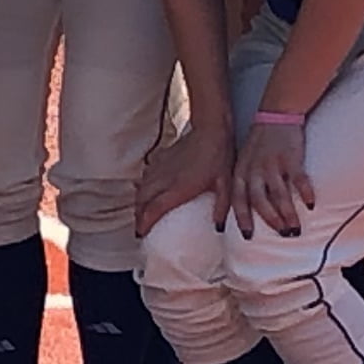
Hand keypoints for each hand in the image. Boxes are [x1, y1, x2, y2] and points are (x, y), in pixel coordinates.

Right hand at [134, 117, 231, 234]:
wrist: (211, 130)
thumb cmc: (219, 157)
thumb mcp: (226, 185)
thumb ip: (221, 208)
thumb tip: (218, 229)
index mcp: (179, 188)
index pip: (154, 208)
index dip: (144, 222)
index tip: (140, 234)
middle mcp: (165, 179)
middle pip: (142, 200)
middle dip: (137, 215)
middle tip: (140, 228)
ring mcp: (161, 167)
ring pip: (141, 188)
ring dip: (138, 202)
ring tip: (140, 213)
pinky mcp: (161, 158)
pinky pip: (146, 175)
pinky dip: (142, 186)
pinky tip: (146, 191)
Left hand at [229, 116, 311, 237]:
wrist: (277, 114)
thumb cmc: (261, 143)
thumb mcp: (245, 161)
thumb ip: (245, 182)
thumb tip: (248, 210)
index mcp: (242, 171)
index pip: (237, 198)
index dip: (241, 218)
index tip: (246, 236)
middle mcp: (255, 169)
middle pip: (258, 200)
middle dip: (268, 220)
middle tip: (279, 234)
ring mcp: (273, 163)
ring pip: (278, 194)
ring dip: (287, 213)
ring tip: (295, 229)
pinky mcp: (291, 157)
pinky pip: (298, 178)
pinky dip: (305, 192)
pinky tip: (311, 205)